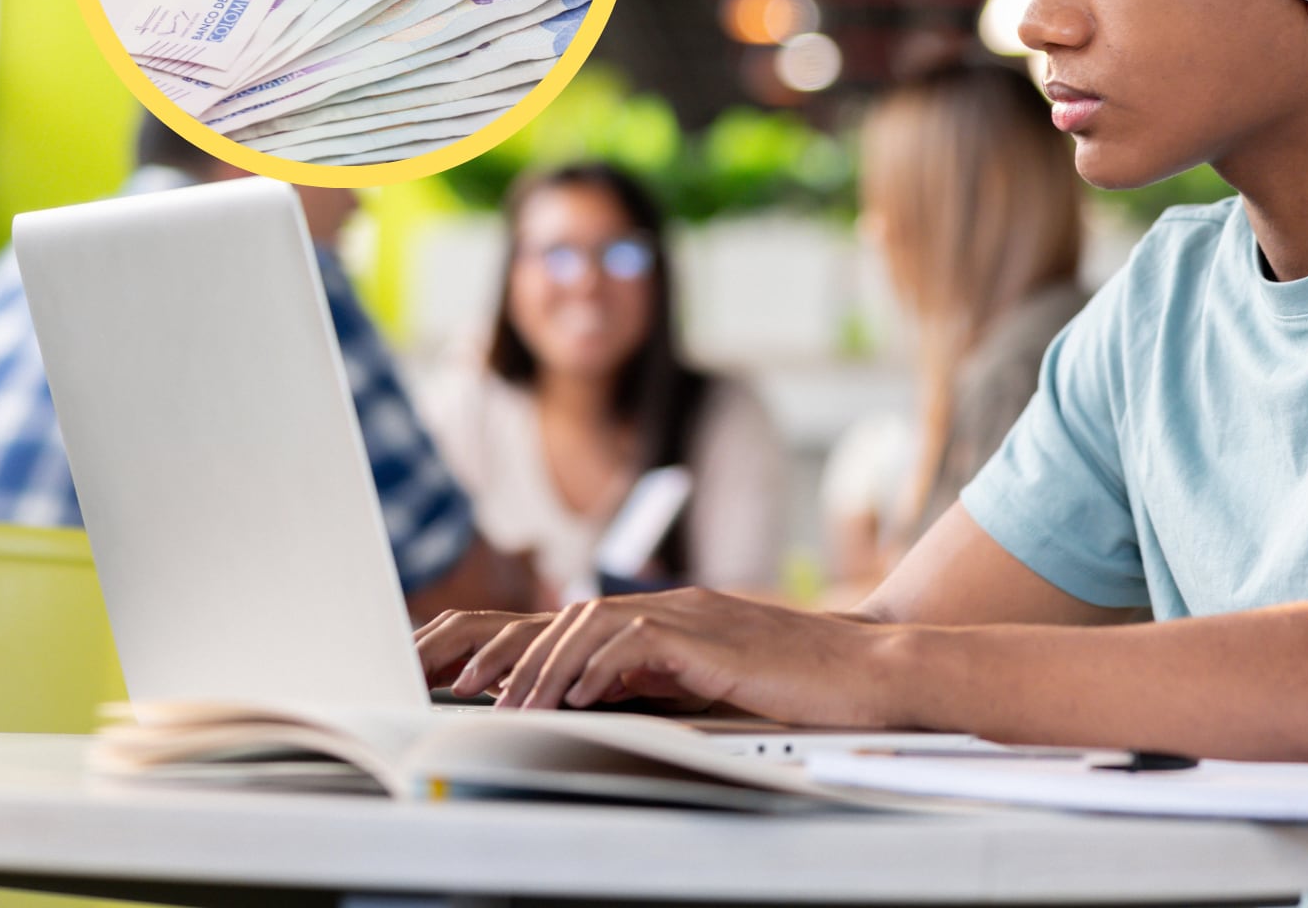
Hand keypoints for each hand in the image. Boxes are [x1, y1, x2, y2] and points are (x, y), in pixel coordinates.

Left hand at [413, 589, 905, 724]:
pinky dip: (601, 666)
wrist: (870, 669)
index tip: (442, 662)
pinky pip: (642, 642)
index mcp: (661, 617)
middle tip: (437, 672)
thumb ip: (651, 680)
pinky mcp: (715, 637)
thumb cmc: (795, 684)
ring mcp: (691, 616)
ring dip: (540, 664)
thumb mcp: (707, 684)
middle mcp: (668, 606)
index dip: (498, 637)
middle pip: (559, 614)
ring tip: (504, 701)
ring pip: (591, 624)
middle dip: (492, 641)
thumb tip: (584, 699)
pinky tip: (575, 694)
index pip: (562, 621)